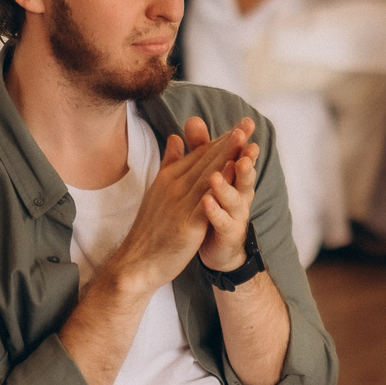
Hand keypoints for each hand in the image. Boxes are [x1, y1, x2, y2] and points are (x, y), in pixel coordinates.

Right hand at [97, 118, 246, 299]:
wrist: (137, 261)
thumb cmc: (151, 228)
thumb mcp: (158, 190)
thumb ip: (170, 163)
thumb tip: (175, 138)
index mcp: (169, 178)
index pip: (200, 154)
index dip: (222, 138)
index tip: (241, 125)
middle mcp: (174, 186)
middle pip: (206, 160)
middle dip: (229, 140)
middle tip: (248, 123)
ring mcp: (179, 205)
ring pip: (207, 176)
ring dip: (226, 156)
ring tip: (243, 138)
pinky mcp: (186, 226)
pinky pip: (205, 203)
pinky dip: (218, 187)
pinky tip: (231, 176)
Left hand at [198, 123, 260, 274]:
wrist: (216, 246)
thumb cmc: (213, 206)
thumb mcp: (205, 174)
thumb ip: (200, 148)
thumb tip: (193, 119)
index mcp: (234, 177)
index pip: (238, 155)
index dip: (242, 140)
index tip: (246, 123)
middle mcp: (240, 194)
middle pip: (244, 174)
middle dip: (245, 159)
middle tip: (246, 145)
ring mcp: (235, 214)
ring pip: (235, 198)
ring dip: (227, 186)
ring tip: (217, 176)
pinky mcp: (228, 233)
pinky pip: (223, 222)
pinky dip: (215, 212)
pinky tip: (207, 202)